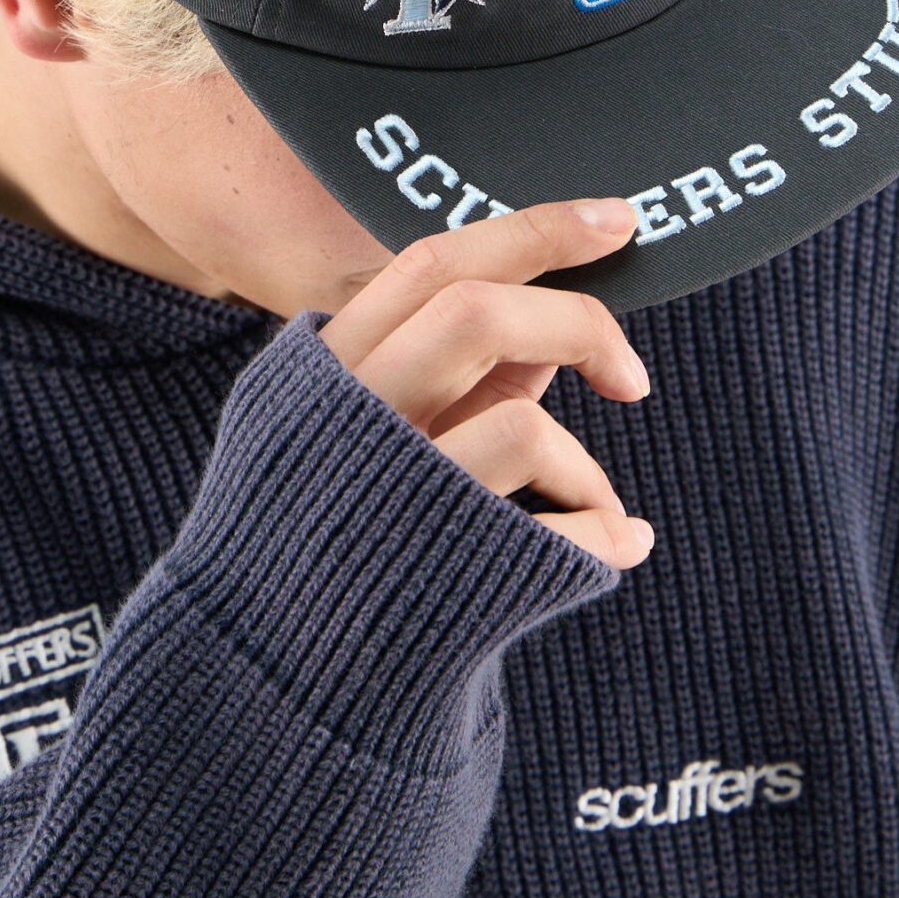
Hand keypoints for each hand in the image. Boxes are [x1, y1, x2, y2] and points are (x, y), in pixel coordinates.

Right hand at [318, 200, 654, 568]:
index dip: (534, 231)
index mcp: (325, 371)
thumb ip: (438, 371)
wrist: (267, 676)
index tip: (617, 221)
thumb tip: (549, 318)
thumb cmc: (328, 536)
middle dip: (578, 325)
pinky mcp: (438, 569)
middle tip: (631, 376)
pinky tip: (617, 545)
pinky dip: (606, 532)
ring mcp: (391, 497)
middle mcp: (350, 422)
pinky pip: (554, 524)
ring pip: (521, 425)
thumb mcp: (353, 434)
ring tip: (598, 507)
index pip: (431, 261)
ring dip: (584, 467)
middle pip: (476, 313)